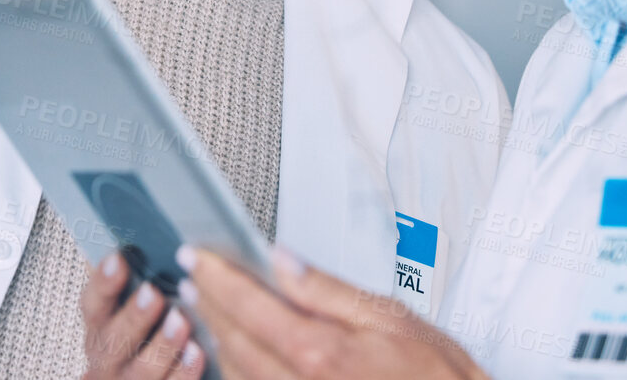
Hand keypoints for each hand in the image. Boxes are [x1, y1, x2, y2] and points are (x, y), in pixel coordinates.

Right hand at [81, 252, 206, 379]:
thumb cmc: (138, 332)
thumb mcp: (126, 304)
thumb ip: (133, 276)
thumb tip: (139, 230)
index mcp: (100, 324)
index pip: (93, 302)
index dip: (103, 282)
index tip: (118, 259)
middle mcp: (109, 355)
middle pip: (115, 339)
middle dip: (134, 315)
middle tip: (153, 294)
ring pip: (142, 369)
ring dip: (162, 345)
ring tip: (181, 322)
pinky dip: (183, 372)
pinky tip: (198, 354)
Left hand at [179, 246, 488, 379]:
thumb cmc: (433, 374)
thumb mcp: (388, 315)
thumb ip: (326, 289)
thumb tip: (282, 259)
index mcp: (321, 353)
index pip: (250, 306)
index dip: (217, 278)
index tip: (197, 257)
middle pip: (235, 341)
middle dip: (208, 305)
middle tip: (192, 278)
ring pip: (238, 374)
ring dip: (216, 339)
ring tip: (204, 308)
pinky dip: (237, 371)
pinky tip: (234, 352)